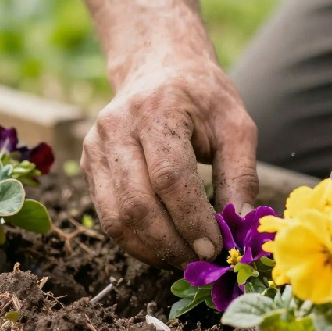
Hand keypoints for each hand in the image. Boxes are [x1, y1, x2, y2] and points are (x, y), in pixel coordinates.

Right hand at [80, 55, 258, 267]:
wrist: (158, 67)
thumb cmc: (203, 98)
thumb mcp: (235, 126)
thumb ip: (241, 174)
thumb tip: (243, 223)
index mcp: (156, 110)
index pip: (169, 177)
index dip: (191, 219)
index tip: (215, 248)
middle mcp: (116, 127)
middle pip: (137, 203)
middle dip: (172, 244)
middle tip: (202, 263)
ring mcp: (95, 147)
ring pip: (116, 218)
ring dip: (152, 250)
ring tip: (184, 260)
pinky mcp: (89, 165)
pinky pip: (108, 216)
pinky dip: (136, 241)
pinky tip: (164, 247)